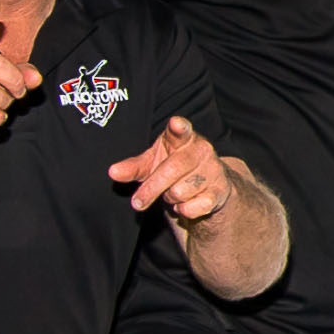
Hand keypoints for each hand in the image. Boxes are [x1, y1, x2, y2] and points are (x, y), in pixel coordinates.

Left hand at [107, 113, 234, 221]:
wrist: (209, 186)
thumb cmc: (175, 168)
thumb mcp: (152, 164)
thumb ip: (133, 167)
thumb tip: (113, 172)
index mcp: (184, 138)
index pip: (181, 130)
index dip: (179, 127)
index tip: (175, 123)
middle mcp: (202, 150)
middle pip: (172, 170)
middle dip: (151, 189)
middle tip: (137, 202)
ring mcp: (213, 170)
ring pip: (180, 192)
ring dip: (170, 199)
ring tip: (173, 193)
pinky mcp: (220, 191)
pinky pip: (193, 207)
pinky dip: (183, 210)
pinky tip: (185, 204)